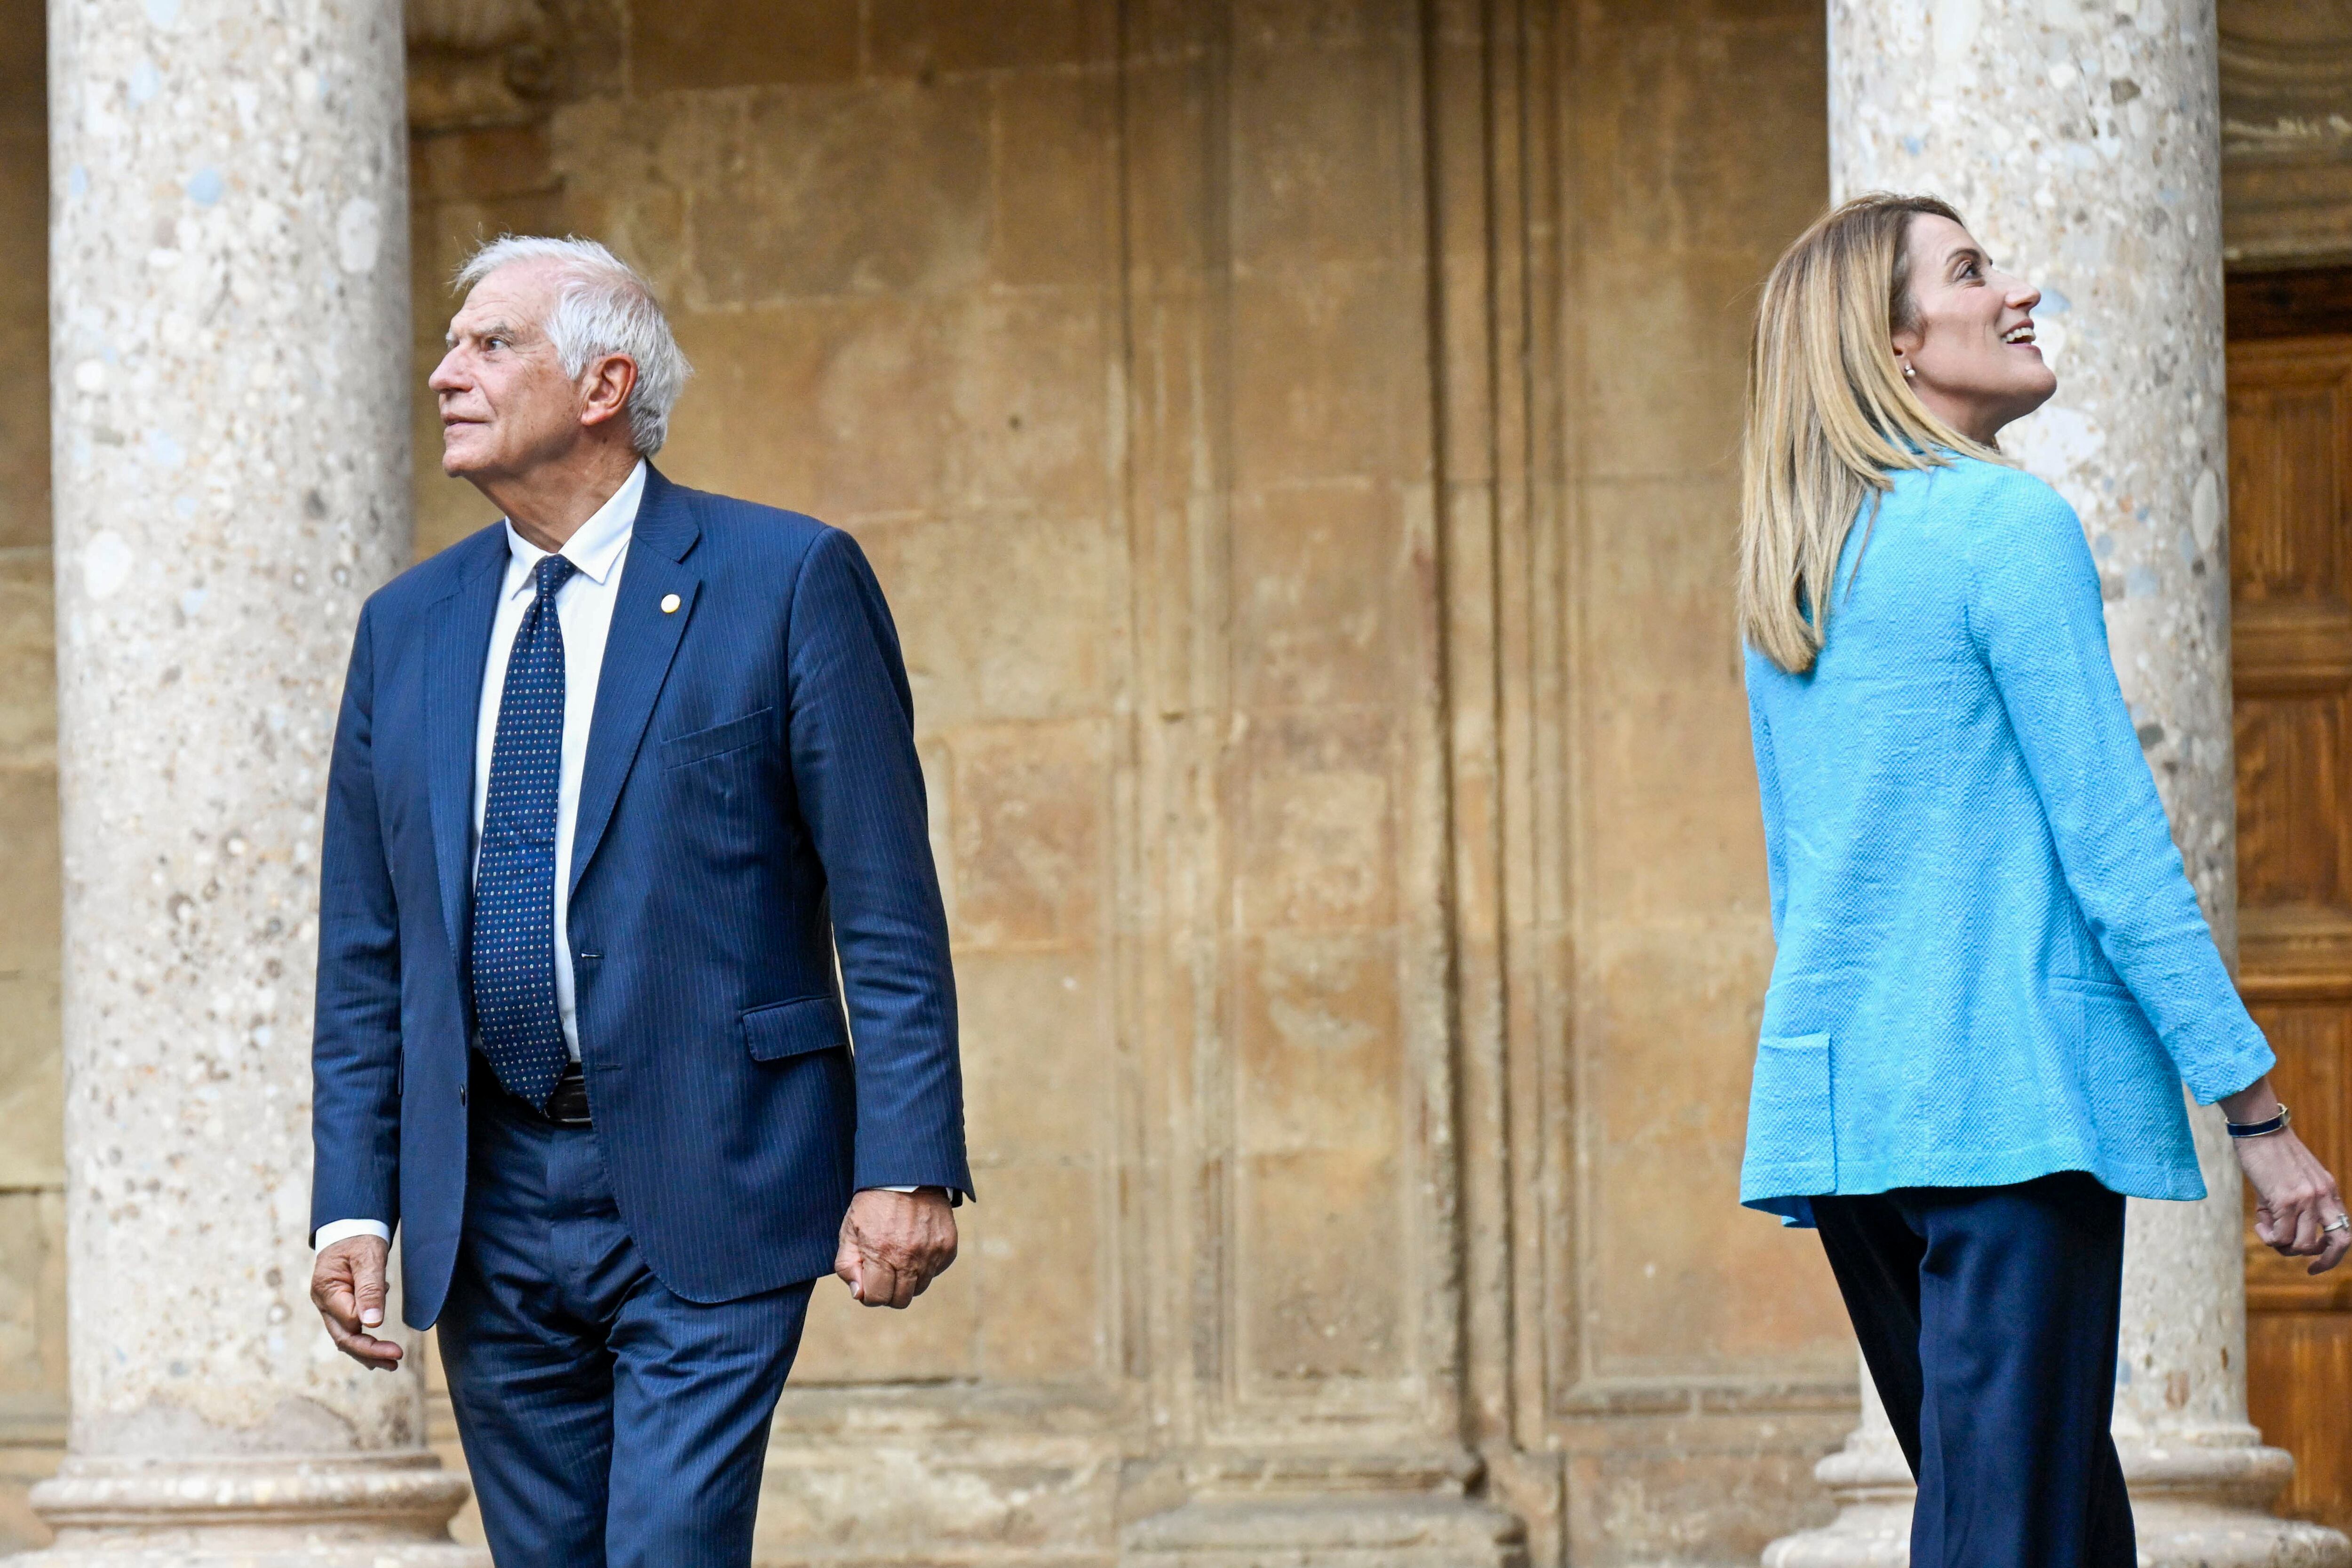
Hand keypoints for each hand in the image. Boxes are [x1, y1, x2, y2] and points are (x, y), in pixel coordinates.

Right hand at [311, 1235, 404, 1368]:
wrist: (351, 1227)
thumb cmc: (359, 1239)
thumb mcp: (368, 1258)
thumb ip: (369, 1288)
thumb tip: (372, 1323)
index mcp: (326, 1290)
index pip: (348, 1322)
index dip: (371, 1338)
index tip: (397, 1348)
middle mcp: (324, 1302)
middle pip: (343, 1337)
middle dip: (369, 1353)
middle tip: (396, 1360)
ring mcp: (330, 1305)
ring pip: (346, 1336)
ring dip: (367, 1352)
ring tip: (391, 1363)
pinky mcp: (340, 1305)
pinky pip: (349, 1328)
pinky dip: (364, 1342)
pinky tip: (379, 1353)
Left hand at [833, 1188, 957, 1308]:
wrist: (908, 1175)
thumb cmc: (873, 1203)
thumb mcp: (849, 1230)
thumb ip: (847, 1265)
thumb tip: (858, 1294)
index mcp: (881, 1254)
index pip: (877, 1298)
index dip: (869, 1294)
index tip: (869, 1281)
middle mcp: (909, 1257)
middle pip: (900, 1300)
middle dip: (888, 1292)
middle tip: (884, 1273)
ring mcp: (931, 1253)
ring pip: (920, 1288)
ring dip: (908, 1279)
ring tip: (900, 1256)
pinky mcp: (948, 1247)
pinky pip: (936, 1271)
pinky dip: (925, 1266)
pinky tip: (916, 1246)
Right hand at [2236, 1129, 2350, 1276]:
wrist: (2260, 1129)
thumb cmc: (2270, 1153)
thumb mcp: (2294, 1181)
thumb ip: (2297, 1206)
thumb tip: (2282, 1237)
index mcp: (2329, 1190)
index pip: (2344, 1229)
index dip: (2334, 1252)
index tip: (2316, 1262)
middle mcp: (2323, 1196)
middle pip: (2338, 1242)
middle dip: (2325, 1262)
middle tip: (2309, 1269)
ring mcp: (2306, 1199)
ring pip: (2302, 1244)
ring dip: (2283, 1246)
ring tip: (2267, 1231)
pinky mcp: (2285, 1200)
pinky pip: (2280, 1236)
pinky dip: (2268, 1237)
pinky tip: (2259, 1224)